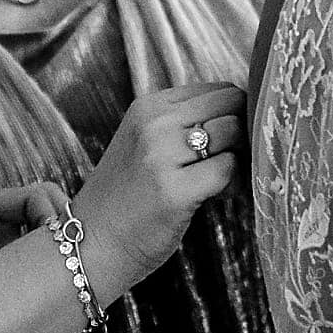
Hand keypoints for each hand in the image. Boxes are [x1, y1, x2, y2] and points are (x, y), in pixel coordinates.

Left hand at [0, 181, 71, 324]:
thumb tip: (29, 278)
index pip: (36, 194)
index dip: (55, 216)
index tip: (59, 248)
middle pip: (48, 204)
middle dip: (65, 227)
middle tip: (72, 259)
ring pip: (45, 228)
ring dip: (58, 246)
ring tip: (66, 273)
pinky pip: (33, 254)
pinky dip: (46, 264)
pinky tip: (50, 285)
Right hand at [70, 81, 245, 302]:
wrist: (90, 244)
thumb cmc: (126, 198)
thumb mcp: (145, 143)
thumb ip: (183, 124)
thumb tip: (242, 116)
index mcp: (148, 106)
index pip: (217, 89)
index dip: (232, 114)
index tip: (224, 142)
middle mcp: (154, 122)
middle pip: (231, 104)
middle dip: (241, 131)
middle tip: (228, 161)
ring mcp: (161, 155)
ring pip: (233, 132)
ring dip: (239, 157)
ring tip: (221, 181)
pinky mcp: (174, 190)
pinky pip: (228, 169)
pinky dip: (233, 183)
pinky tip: (217, 198)